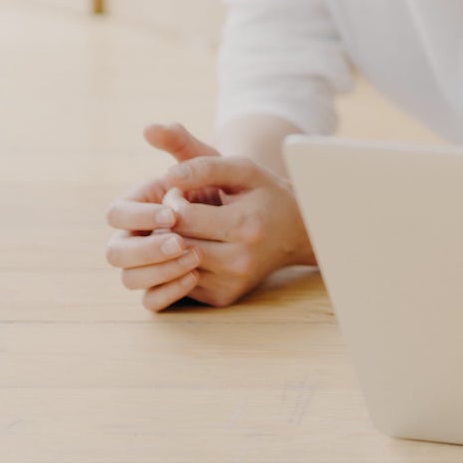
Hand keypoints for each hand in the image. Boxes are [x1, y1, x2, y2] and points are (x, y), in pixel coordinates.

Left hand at [103, 122, 314, 310]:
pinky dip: (177, 263)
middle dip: (166, 224)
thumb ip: (203, 165)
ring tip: (183, 227)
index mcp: (244, 225)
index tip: (179, 191)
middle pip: (174, 243)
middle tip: (176, 210)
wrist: (297, 231)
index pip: (181, 217)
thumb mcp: (241, 169)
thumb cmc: (265, 193)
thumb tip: (167, 175)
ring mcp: (231, 282)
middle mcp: (238, 260)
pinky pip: (182, 283)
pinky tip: (191, 245)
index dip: (171, 201)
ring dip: (168, 244)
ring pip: (174, 265)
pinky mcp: (223, 297)